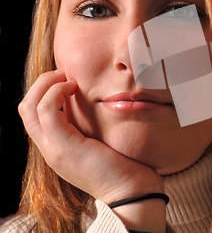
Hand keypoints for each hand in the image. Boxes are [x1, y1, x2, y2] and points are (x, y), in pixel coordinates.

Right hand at [18, 69, 164, 203]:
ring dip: (46, 85)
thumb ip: (91, 128)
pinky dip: (56, 93)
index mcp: (57, 149)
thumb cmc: (125, 166)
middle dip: (41, 84)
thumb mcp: (102, 143)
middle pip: (26, 109)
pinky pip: (47, 110)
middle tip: (64, 73)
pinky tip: (74, 87)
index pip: (34, 116)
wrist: (132, 192)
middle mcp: (50, 150)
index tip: (68, 80)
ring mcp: (54, 149)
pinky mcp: (64, 147)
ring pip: (29, 107)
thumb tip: (95, 104)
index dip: (45, 92)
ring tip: (68, 78)